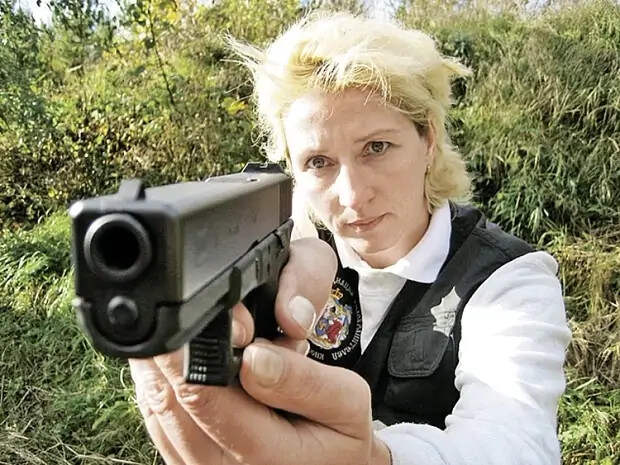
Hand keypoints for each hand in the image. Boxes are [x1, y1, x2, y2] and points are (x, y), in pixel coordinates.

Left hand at [129, 238, 391, 464]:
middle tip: (194, 317)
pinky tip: (181, 365)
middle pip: (168, 398)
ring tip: (188, 337)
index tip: (205, 319)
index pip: (203, 394)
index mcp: (265, 456)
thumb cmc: (339, 437)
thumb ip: (303, 379)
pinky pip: (157, 422)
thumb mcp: (346, 401)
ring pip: (155, 408)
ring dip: (162, 366)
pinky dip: (162, 386)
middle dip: (174, 350)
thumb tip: (254, 356)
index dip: (194, 348)